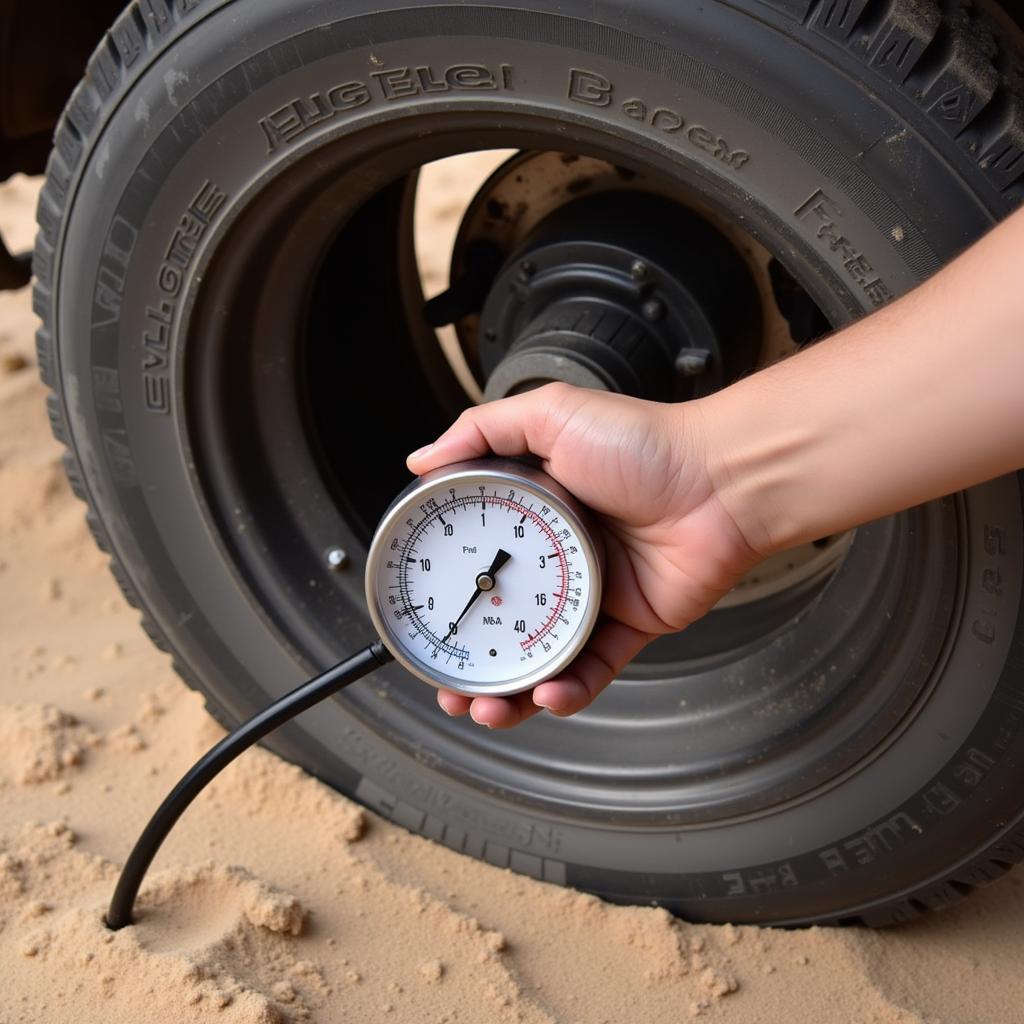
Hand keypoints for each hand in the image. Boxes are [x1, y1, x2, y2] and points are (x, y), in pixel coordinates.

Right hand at [407, 382, 762, 727]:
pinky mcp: (632, 623)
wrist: (721, 480)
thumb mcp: (551, 415)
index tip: (421, 619)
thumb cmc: (645, 444)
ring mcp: (595, 595)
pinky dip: (569, 690)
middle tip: (449, 684)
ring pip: (543, 656)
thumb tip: (422, 459)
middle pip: (504, 621)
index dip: (448, 594)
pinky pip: (595, 668)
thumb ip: (482, 431)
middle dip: (473, 662)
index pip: (478, 560)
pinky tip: (547, 695)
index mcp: (535, 514)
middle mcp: (560, 558)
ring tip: (486, 707)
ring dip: (512, 691)